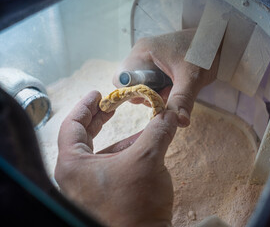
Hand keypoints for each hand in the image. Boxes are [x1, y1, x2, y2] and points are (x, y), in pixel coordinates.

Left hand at [55, 91, 177, 226]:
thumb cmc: (135, 203)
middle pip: (84, 137)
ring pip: (103, 153)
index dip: (86, 106)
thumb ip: (158, 131)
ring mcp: (89, 188)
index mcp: (73, 165)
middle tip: (113, 103)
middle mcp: (75, 176)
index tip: (98, 93)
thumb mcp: (148, 159)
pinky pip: (112, 167)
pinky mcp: (104, 196)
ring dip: (122, 138)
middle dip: (101, 118)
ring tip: (143, 128)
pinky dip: (127, 154)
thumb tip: (169, 113)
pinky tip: (145, 149)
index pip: (72, 126)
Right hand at [113, 29, 219, 126]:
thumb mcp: (192, 78)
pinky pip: (152, 81)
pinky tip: (175, 86)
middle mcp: (141, 53)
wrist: (220, 41)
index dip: (133, 94)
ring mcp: (149, 57)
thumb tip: (178, 123)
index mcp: (142, 51)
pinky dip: (161, 89)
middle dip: (148, 95)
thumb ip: (182, 100)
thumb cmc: (204, 53)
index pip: (120, 79)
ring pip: (142, 85)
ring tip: (175, 89)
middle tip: (169, 94)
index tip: (154, 98)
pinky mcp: (157, 63)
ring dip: (156, 94)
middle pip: (131, 84)